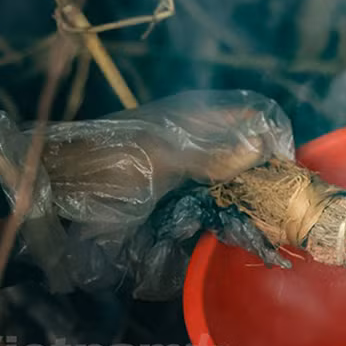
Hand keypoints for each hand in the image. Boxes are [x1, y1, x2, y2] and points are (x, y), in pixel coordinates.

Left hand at [40, 90, 295, 297]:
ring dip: (247, 198)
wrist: (59, 188)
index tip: (286, 164)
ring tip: (265, 219)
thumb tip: (259, 150)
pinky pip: (211, 207)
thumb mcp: (161, 154)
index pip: (252, 115)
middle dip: (266, 172)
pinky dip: (224, 217)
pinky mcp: (177, 200)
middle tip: (281, 199)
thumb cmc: (109, 160)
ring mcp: (189, 173)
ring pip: (233, 182)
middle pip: (247, 152)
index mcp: (197, 118)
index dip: (273, 134)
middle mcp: (199, 143)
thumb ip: (210, 153)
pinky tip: (235, 230)